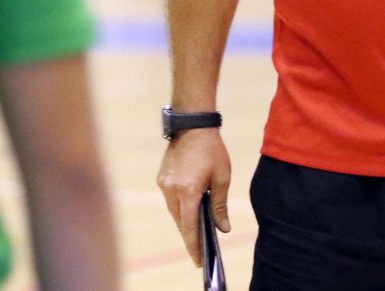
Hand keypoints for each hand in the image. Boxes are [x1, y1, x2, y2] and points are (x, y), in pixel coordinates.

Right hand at [156, 128, 231, 265]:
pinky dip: (180, 207)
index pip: (189, 227)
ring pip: (174, 212)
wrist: (192, 124)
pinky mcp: (161, 179)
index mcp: (188, 191)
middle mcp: (171, 191)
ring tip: (197, 231)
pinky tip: (190, 209)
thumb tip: (222, 228)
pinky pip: (170, 200)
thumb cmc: (211, 150)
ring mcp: (164, 184)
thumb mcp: (222, 177)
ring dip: (185, 221)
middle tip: (201, 250)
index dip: (194, 246)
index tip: (199, 260)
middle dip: (190, 236)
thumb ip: (220, 205)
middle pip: (180, 222)